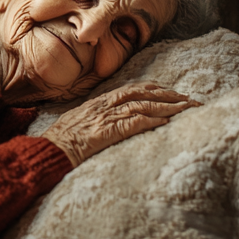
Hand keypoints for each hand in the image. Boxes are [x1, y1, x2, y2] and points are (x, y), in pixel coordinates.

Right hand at [41, 82, 199, 166]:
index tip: (173, 92)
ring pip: (142, 106)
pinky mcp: (106, 132)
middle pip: (142, 93)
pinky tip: (165, 123)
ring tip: (186, 110)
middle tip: (190, 100)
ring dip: (167, 107)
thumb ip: (100, 117)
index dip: (156, 89)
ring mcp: (105, 117)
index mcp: (100, 101)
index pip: (133, 88)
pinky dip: (151, 121)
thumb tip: (117, 118)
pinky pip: (132, 124)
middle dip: (169, 95)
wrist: (49, 150)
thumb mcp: (82, 122)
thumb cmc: (62, 140)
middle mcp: (105, 105)